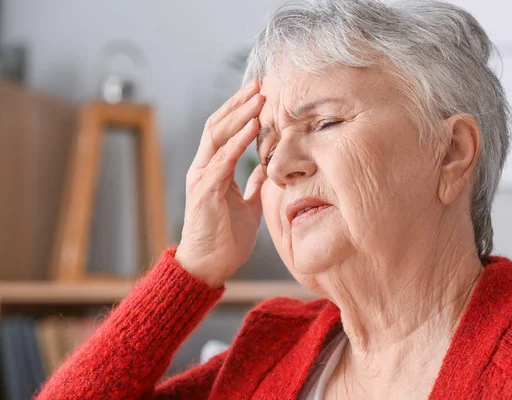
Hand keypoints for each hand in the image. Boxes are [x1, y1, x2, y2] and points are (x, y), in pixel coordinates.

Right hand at [175, 79, 265, 287]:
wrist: (208, 266)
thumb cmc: (226, 237)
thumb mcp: (248, 205)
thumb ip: (253, 185)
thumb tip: (265, 168)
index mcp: (213, 170)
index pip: (224, 131)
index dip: (240, 110)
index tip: (260, 93)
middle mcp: (203, 168)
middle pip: (218, 125)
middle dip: (239, 103)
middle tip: (259, 84)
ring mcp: (201, 178)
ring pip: (218, 137)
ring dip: (239, 115)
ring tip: (259, 98)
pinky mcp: (205, 191)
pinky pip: (222, 160)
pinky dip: (238, 141)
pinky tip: (253, 127)